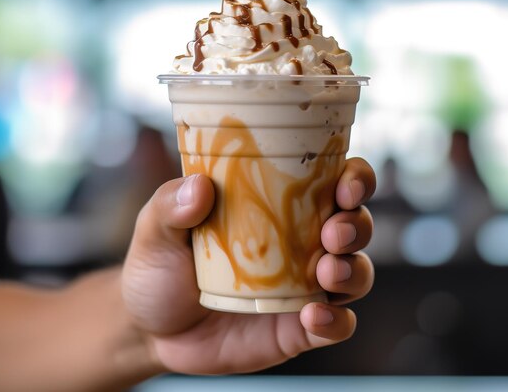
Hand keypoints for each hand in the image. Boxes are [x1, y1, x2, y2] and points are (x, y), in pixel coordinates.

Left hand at [122, 157, 375, 374]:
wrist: (150, 330)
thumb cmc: (159, 268)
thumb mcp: (155, 231)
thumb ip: (170, 205)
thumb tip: (199, 186)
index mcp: (279, 208)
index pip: (333, 182)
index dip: (354, 177)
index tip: (346, 181)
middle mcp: (301, 244)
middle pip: (355, 225)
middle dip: (357, 224)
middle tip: (333, 231)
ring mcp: (303, 288)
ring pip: (356, 273)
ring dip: (353, 269)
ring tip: (326, 271)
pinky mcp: (298, 328)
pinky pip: (336, 324)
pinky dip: (335, 320)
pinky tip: (314, 315)